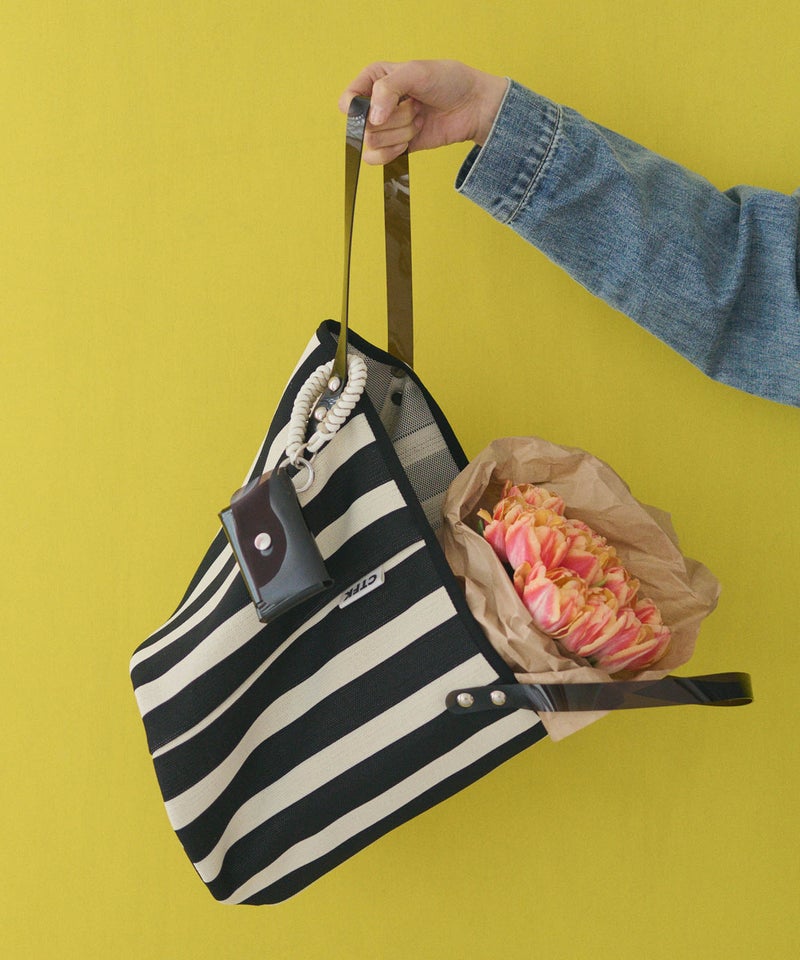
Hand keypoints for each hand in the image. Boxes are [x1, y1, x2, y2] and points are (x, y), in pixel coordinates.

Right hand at [339, 59, 507, 164]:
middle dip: (394, 117)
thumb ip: (387, 89)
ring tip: (419, 118)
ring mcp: (386, 128)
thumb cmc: (448, 82)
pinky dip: (393, 152)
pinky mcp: (396, 147)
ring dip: (401, 131)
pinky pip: (378, 158)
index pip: (348, 100)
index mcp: (375, 79)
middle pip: (364, 125)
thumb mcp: (415, 72)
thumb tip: (373, 118)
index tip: (384, 101)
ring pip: (374, 141)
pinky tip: (410, 140)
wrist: (472, 107)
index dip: (361, 107)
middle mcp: (376, 104)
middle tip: (415, 105)